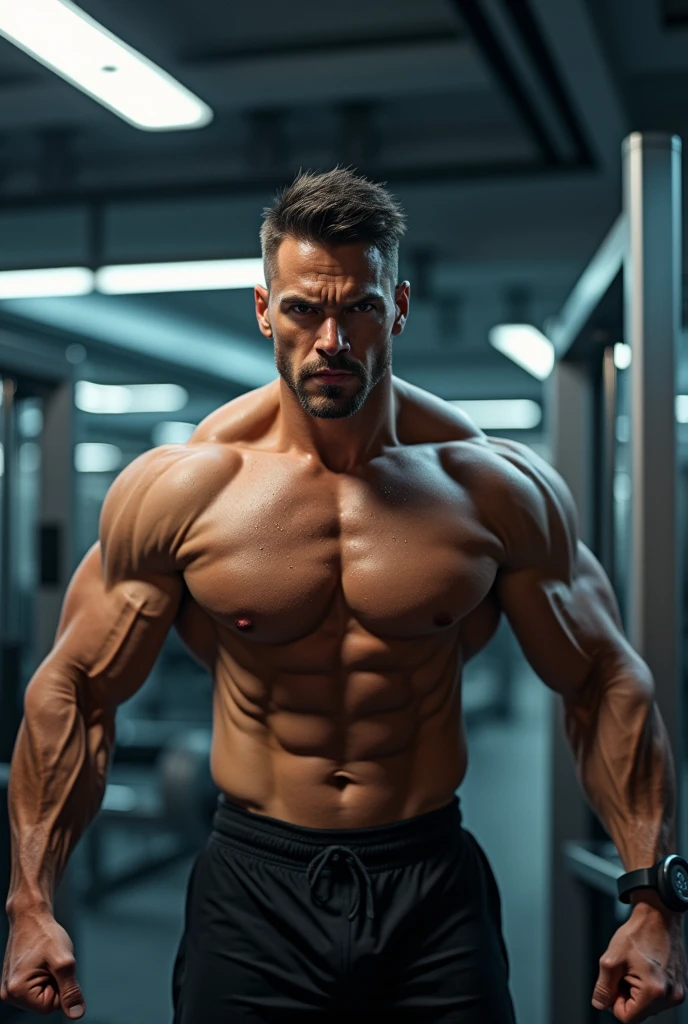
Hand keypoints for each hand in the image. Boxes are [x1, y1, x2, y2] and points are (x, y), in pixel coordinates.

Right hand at [1, 907, 85, 1017]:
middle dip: (56, 983)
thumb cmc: (46, 934)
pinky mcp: (14, 982)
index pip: (52, 1007)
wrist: (31, 916)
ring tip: (45, 960)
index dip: (62, 987)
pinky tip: (40, 962)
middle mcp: (9, 994)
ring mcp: (10, 989)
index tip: (56, 966)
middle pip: (46, 1003)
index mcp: (17, 991)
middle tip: (51, 962)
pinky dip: (45, 976)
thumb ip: (71, 990)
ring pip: (42, 995)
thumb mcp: (64, 961)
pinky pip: (37, 988)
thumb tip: (77, 1014)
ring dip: (50, 979)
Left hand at [592, 901, 686, 1020]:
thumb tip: (599, 1004)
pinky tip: (645, 967)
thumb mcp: (611, 959)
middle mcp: (671, 996)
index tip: (613, 982)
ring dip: (636, 990)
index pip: (627, 1017)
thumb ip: (603, 987)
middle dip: (626, 994)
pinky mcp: (680, 985)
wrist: (658, 916)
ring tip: (636, 967)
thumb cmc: (637, 933)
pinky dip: (648, 986)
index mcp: (654, 991)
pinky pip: (659, 996)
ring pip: (648, 1005)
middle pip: (638, 1012)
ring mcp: (678, 991)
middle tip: (624, 970)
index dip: (614, 1001)